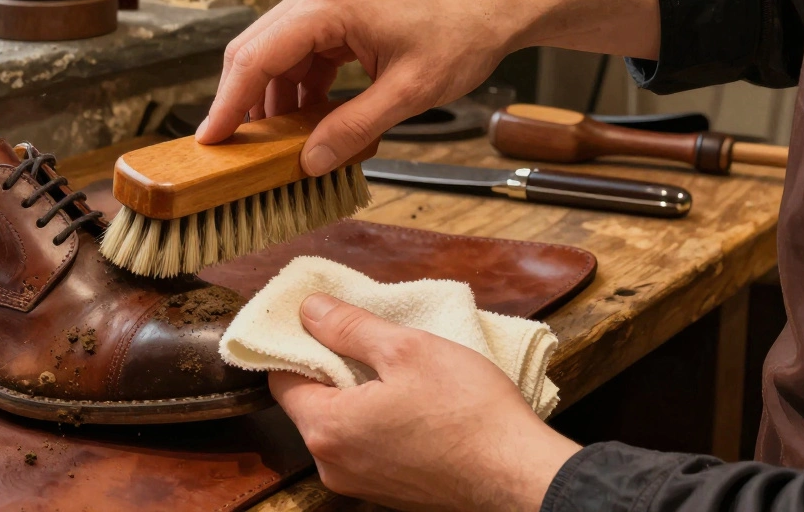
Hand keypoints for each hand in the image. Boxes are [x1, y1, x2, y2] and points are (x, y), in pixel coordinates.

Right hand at [196, 0, 659, 175]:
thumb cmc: (464, 31)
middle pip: (255, 52)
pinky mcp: (338, 12)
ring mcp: (325, 0)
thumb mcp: (409, 92)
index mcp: (327, 4)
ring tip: (279, 146)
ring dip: (275, 100)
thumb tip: (308, 162)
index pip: (256, 57)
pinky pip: (302, 54)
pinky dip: (299, 89)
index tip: (211, 140)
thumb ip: (353, 128)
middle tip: (233, 151)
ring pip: (276, 55)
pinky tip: (310, 123)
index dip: (228, 102)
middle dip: (243, 103)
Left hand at [271, 293, 580, 510]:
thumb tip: (309, 310)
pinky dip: (378, 421)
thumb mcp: (407, 348)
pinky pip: (366, 447)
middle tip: (367, 339)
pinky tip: (412, 403)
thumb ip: (349, 327)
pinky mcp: (389, 493)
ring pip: (340, 425)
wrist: (522, 477)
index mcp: (327, 429)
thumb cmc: (468, 413)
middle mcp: (332, 465)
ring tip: (396, 369)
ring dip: (358, 394)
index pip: (281, 378)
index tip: (322, 321)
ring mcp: (360, 485)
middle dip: (331, 368)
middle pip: (309, 403)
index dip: (299, 344)